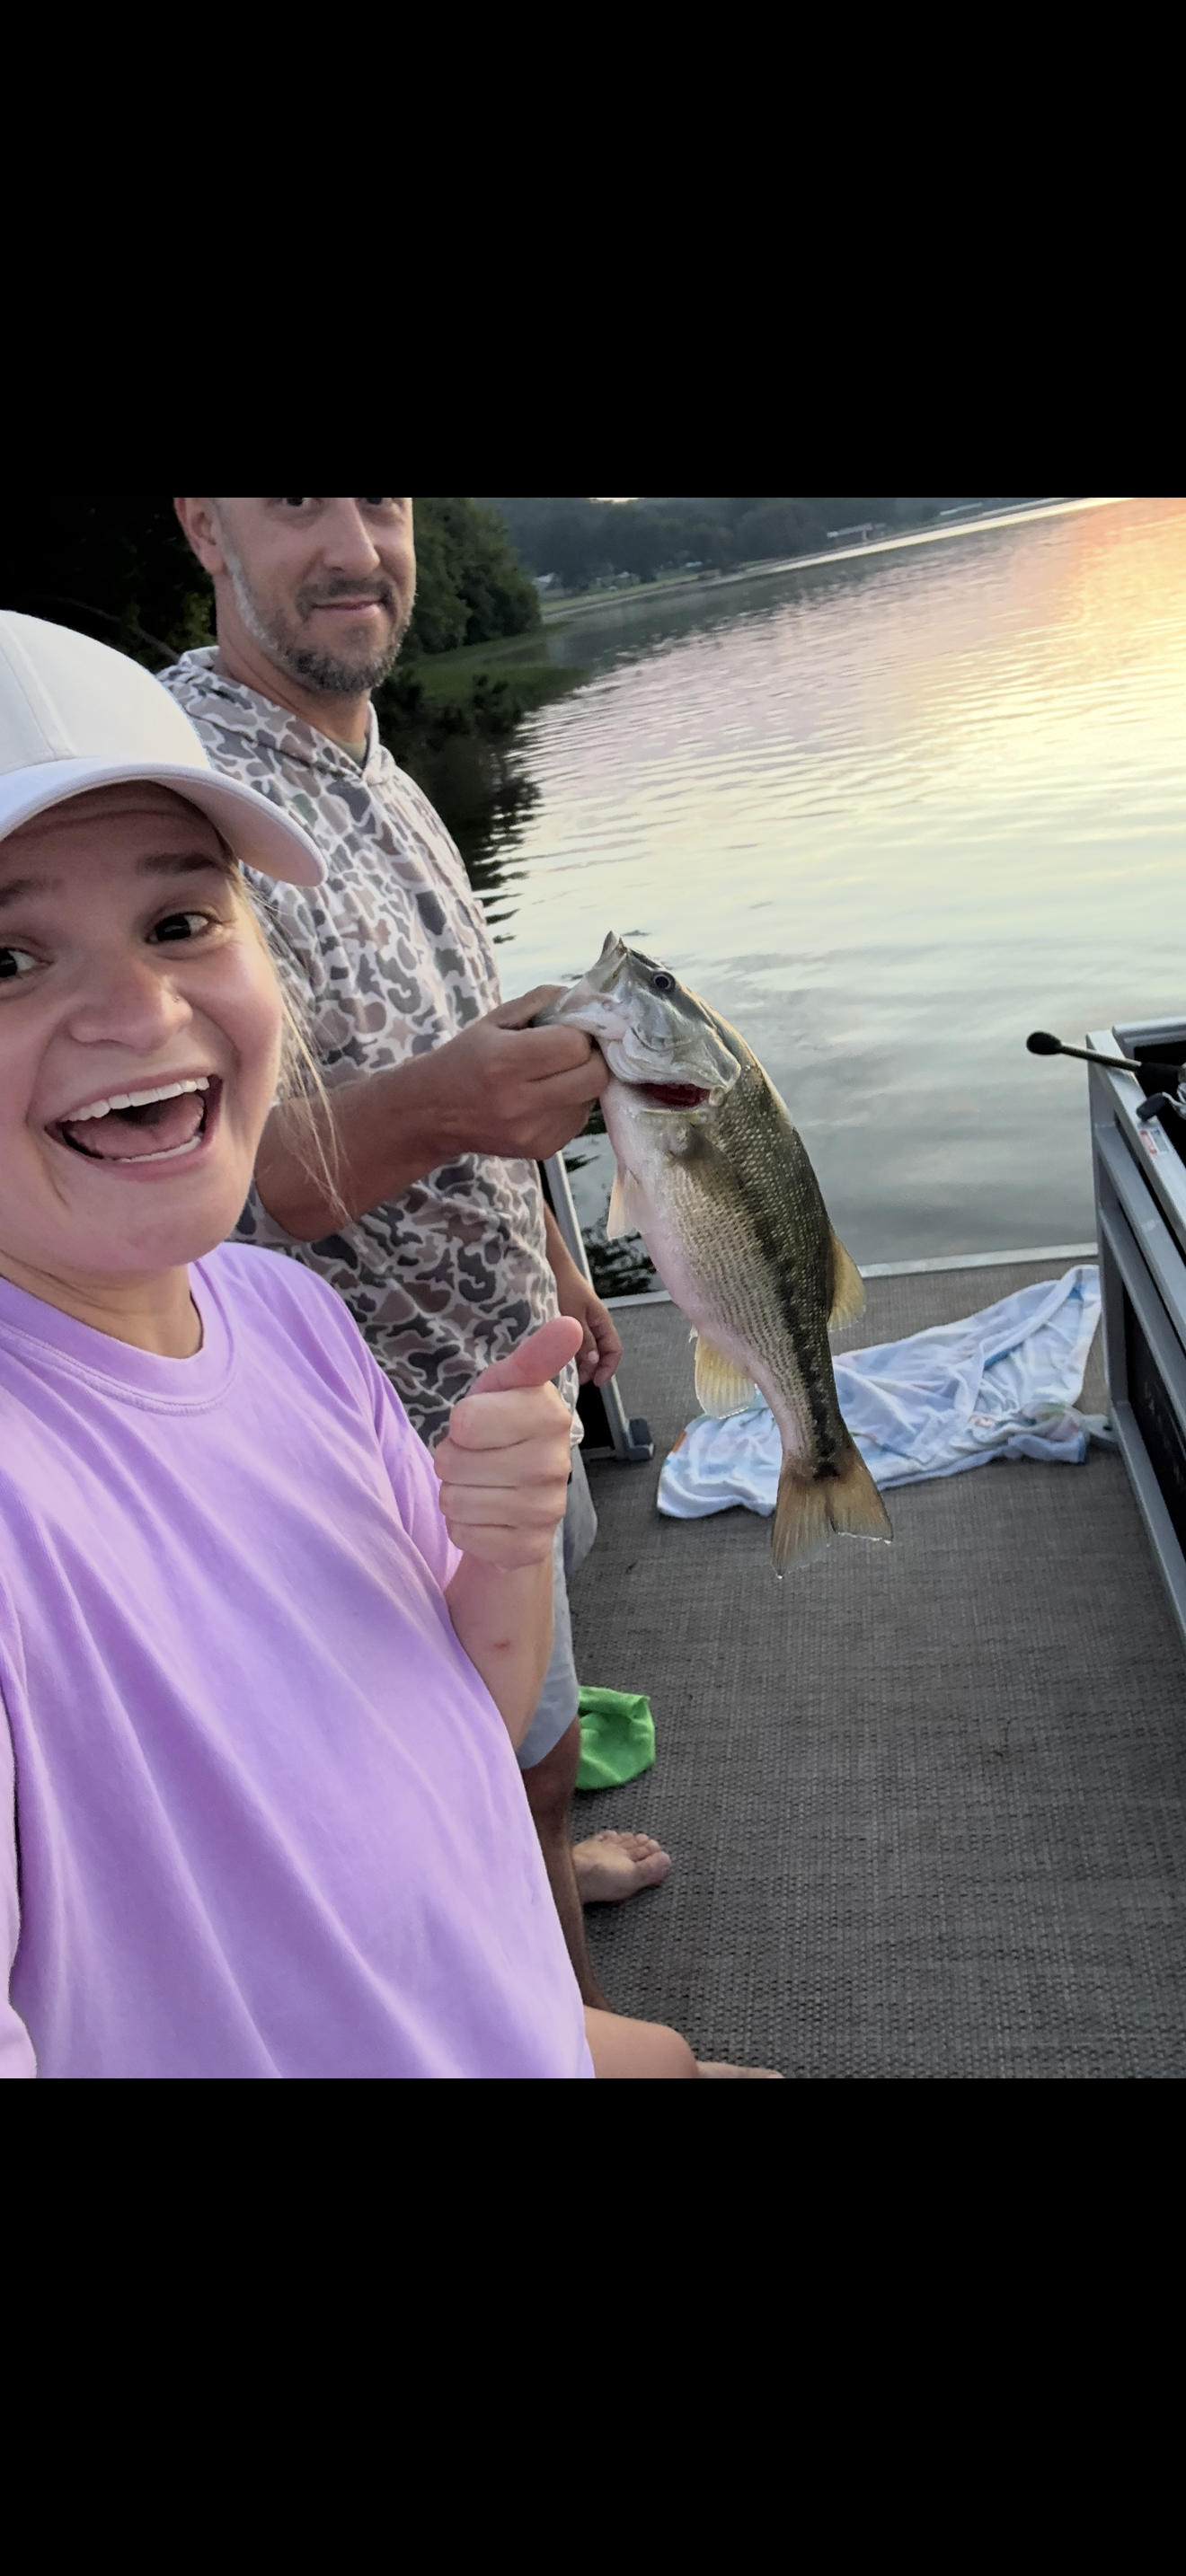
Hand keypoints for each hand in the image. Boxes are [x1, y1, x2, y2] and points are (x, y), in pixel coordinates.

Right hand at [410, 987, 608, 1164]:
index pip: (575, 1045)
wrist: (431, 1113)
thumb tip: (586, 998)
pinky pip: (577, 1120)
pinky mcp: (541, 1149)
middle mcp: (519, 1102)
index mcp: (504, 1061)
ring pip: (590, 1099)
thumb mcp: (494, 1020)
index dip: (580, 1033)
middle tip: (575, 1051)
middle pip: (594, 1077)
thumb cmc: (464, 1059)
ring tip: (554, 1075)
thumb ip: (541, 1003)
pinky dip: (571, 1104)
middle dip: (592, 1058)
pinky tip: (546, 1097)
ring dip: (582, 1082)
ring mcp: (532, 1132)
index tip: (570, 1029)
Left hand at [433, 1315, 582, 1567]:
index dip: (459, 1424)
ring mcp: (548, 1510)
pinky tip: (487, 1516)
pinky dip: (463, 1528)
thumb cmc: (502, 1431)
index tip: (480, 1423)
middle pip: (452, 1463)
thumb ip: (533, 1356)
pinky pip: (465, 1536)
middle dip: (451, 1460)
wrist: (517, 1497)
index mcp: (550, 1414)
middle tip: (476, 1457)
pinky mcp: (531, 1548)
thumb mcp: (506, 1387)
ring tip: (481, 1485)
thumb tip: (571, 1324)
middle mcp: (556, 1463)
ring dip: (455, 1494)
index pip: (464, 1421)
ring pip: (455, 1501)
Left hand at [545, 1221, 622, 1384]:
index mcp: (601, 1321)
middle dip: (591, 1369)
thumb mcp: (572, 1316)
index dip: (607, 1369)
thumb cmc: (562, 1286)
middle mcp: (594, 1323)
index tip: (594, 1383)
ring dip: (579, 1363)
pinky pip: (574, 1342)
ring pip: (587, 1349)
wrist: (550, 1264)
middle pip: (601, 1353)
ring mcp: (582, 1322)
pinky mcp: (568, 1321)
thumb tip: (593, 1363)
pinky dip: (569, 1353)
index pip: (614, 1350)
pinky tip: (557, 1358)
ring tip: (565, 1372)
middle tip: (575, 1381)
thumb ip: (583, 1339)